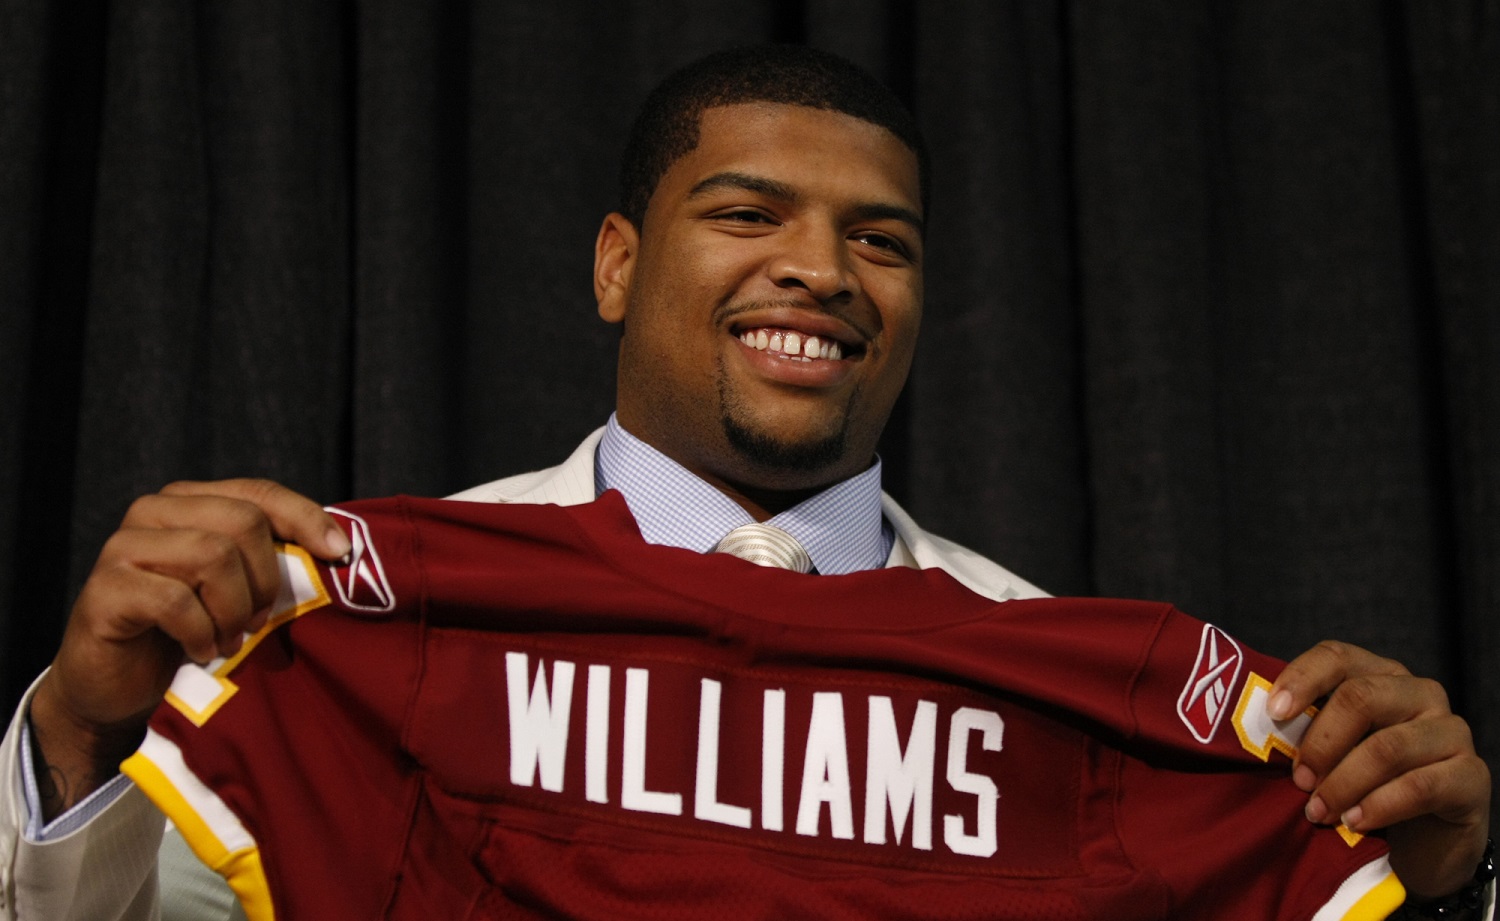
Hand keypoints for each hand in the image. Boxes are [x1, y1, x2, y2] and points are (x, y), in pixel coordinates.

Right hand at [27, 479, 350, 819]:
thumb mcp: (238, 589)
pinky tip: (201, 650)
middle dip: (265, 579)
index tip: (340, 553)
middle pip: (243, 521)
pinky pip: (176, 601)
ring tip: (229, 640)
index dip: (305, 518)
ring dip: (233, 610)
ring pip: (212, 555)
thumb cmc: (189, 631)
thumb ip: (272, 560)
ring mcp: (124, 546)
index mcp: (190, 501)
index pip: (260, 493)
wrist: (118, 685)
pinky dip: (201, 633)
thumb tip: (341, 549)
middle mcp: (154, 511)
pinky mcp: (105, 589)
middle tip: (260, 621)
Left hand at [1269, 640, 1491, 900]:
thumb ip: (1304, 731)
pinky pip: (1420, 786)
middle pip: (1360, 698)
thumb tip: (1250, 727)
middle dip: (1320, 742)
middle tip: (1298, 780)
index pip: (1337, 656)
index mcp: (1380, 676)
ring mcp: (1451, 732)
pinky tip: (1354, 822)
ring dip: (1343, 784)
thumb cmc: (1367, 784)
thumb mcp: (1333, 752)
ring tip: (1318, 811)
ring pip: (1386, 747)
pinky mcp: (1472, 776)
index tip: (1272, 713)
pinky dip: (1379, 806)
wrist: (1425, 839)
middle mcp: (1420, 694)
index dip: (1302, 679)